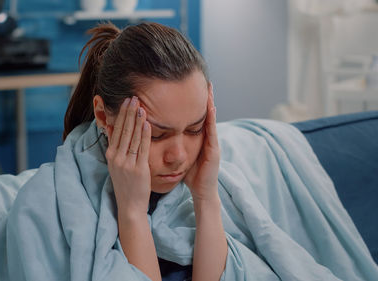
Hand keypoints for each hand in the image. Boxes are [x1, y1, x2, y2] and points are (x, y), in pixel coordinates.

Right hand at [105, 96, 151, 215]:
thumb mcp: (117, 165)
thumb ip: (116, 147)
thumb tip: (112, 128)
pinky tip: (146, 123)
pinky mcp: (138, 169)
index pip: (116, 130)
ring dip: (136, 120)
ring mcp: (127, 163)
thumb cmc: (126, 185)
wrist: (130, 206)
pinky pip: (142, 148)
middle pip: (123, 130)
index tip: (126, 101)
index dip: (121, 115)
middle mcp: (116, 158)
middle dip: (128, 113)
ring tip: (140, 105)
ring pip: (132, 137)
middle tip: (133, 97)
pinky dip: (144, 135)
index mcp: (111, 155)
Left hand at [184, 85, 219, 201]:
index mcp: (200, 140)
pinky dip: (212, 119)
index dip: (198, 104)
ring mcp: (213, 144)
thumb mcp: (183, 157)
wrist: (202, 192)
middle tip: (206, 82)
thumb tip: (163, 137)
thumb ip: (177, 146)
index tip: (193, 88)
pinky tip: (211, 108)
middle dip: (208, 99)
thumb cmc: (192, 176)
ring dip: (211, 104)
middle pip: (208, 115)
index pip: (199, 118)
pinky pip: (212, 132)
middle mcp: (208, 140)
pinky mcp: (214, 151)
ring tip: (210, 90)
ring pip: (211, 120)